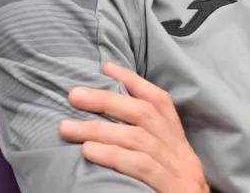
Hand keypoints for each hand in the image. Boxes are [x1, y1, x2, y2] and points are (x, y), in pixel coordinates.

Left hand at [59, 62, 207, 192]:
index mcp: (180, 144)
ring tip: (67, 128)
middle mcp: (182, 152)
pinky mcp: (173, 188)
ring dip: (98, 129)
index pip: (160, 102)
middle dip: (107, 100)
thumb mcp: (167, 168)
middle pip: (145, 114)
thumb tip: (107, 126)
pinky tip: (88, 151)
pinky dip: (113, 156)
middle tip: (74, 96)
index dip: (134, 82)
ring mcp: (180, 171)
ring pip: (138, 138)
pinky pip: (141, 166)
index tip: (107, 68)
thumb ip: (145, 149)